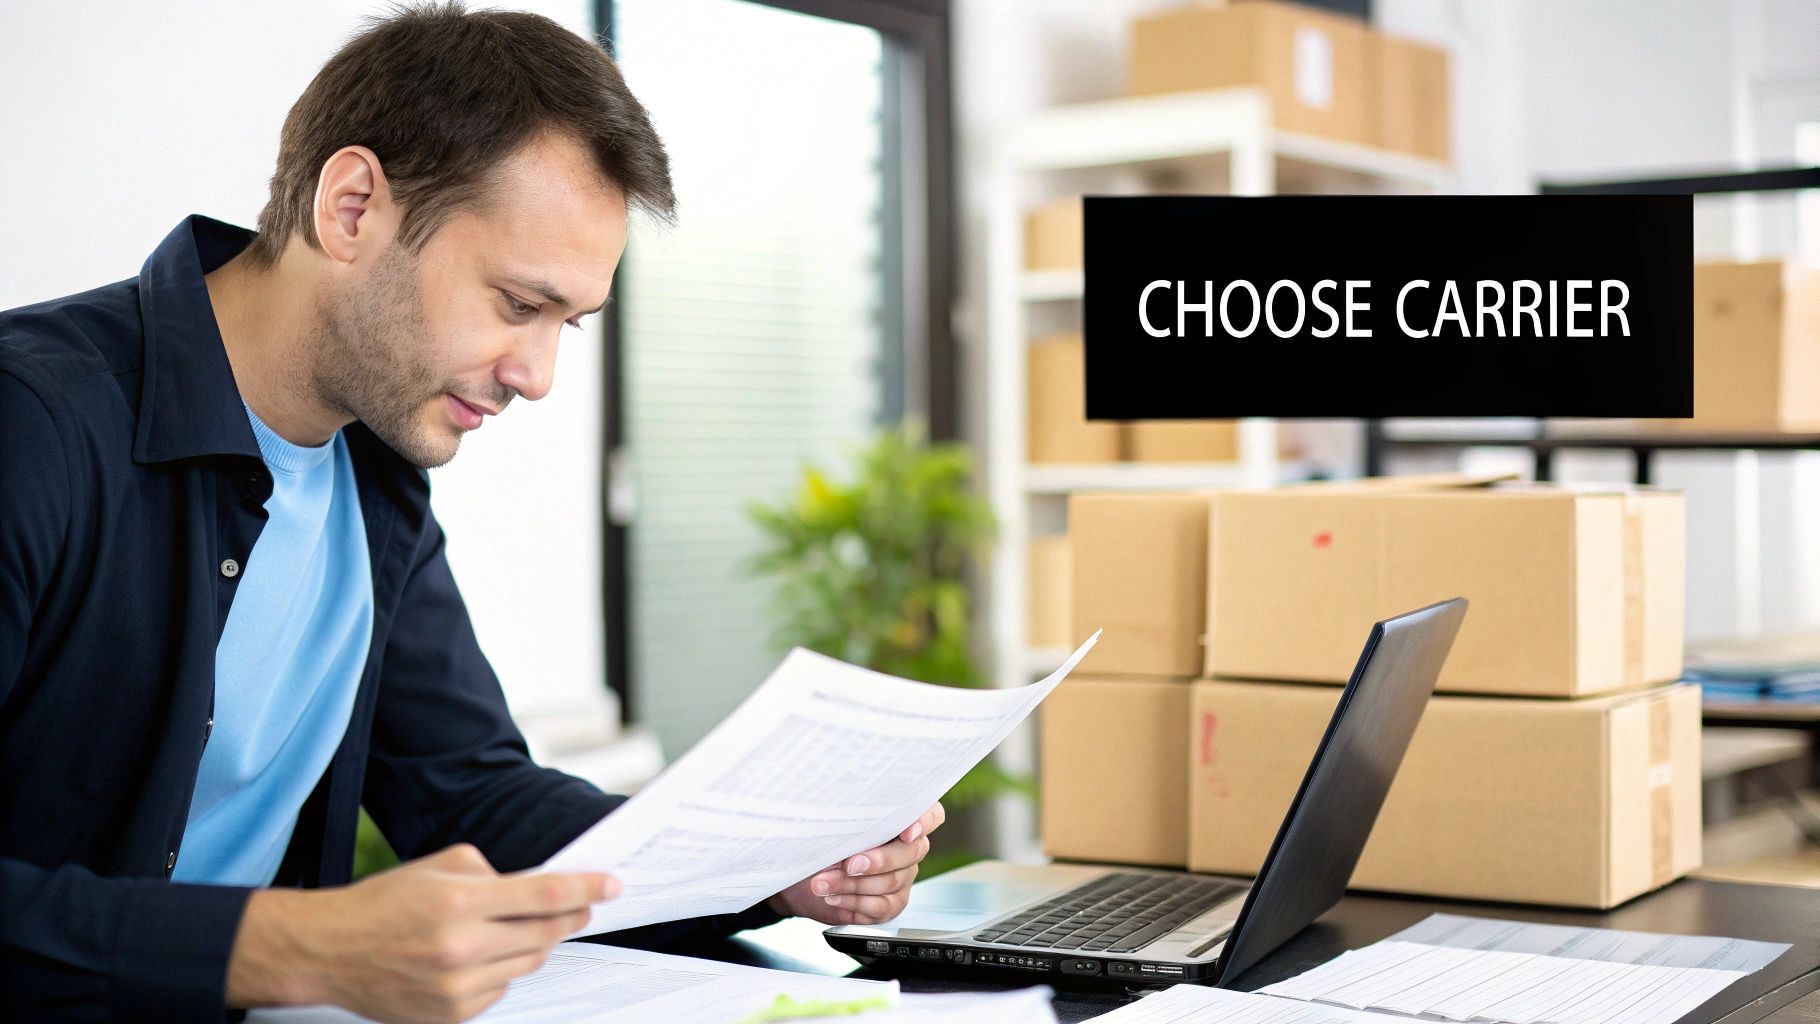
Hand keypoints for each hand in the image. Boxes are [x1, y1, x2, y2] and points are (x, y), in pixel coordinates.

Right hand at [225, 843, 617, 1023]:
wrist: (330, 951)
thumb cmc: (384, 903)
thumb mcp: (439, 867)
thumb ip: (492, 873)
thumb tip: (538, 887)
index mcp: (459, 902)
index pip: (543, 896)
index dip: (585, 890)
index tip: (612, 885)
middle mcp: (461, 948)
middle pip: (543, 935)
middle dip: (569, 918)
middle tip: (581, 906)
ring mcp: (456, 988)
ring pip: (526, 963)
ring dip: (533, 943)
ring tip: (512, 927)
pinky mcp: (451, 1015)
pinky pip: (501, 989)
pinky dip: (502, 969)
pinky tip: (480, 955)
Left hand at [766, 803, 944, 925]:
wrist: (806, 878)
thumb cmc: (824, 844)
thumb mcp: (834, 827)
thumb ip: (848, 823)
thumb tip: (842, 823)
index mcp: (900, 820)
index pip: (931, 815)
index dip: (924, 821)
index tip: (907, 832)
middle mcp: (908, 849)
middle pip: (911, 852)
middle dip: (878, 860)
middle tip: (849, 864)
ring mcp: (903, 877)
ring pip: (892, 880)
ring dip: (852, 883)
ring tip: (823, 883)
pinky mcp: (892, 903)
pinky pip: (881, 905)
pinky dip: (853, 901)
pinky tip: (833, 896)